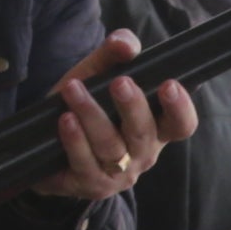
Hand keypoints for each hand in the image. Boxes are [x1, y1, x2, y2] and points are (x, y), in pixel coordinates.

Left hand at [34, 32, 196, 203]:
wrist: (48, 146)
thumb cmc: (86, 107)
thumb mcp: (99, 75)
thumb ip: (114, 54)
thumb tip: (124, 44)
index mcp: (157, 128)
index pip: (182, 124)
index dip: (180, 108)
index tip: (169, 85)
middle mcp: (143, 153)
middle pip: (144, 133)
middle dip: (133, 106)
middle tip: (120, 82)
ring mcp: (118, 173)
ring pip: (110, 146)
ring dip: (92, 115)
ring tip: (74, 90)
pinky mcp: (92, 185)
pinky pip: (85, 162)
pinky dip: (75, 139)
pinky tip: (66, 120)